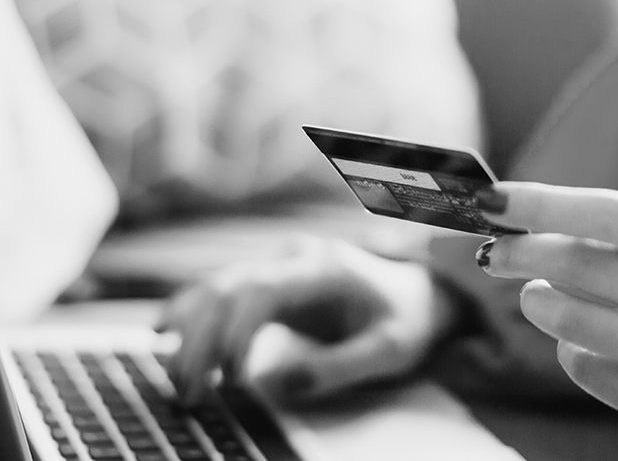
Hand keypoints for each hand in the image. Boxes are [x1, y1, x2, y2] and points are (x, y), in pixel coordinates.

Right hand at [155, 234, 454, 405]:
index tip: (229, 379)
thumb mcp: (390, 350)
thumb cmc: (407, 322)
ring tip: (176, 380)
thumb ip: (341, 366)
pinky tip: (164, 334)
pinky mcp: (271, 282)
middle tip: (188, 394)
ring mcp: (279, 266)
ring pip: (216, 287)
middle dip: (199, 340)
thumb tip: (281, 384)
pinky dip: (192, 315)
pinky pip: (221, 293)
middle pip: (227, 288)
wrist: (418, 295)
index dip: (234, 332)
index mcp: (324, 268)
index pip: (262, 290)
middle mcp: (294, 259)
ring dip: (188, 331)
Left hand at [475, 183, 617, 460]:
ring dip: (538, 303)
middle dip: (523, 254)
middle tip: (494, 253)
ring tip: (535, 298)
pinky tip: (586, 345)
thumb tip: (523, 225)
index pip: (614, 213)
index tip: (493, 198)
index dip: (546, 203)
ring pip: (575, 322)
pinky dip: (570, 351)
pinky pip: (588, 369)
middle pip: (584, 264)